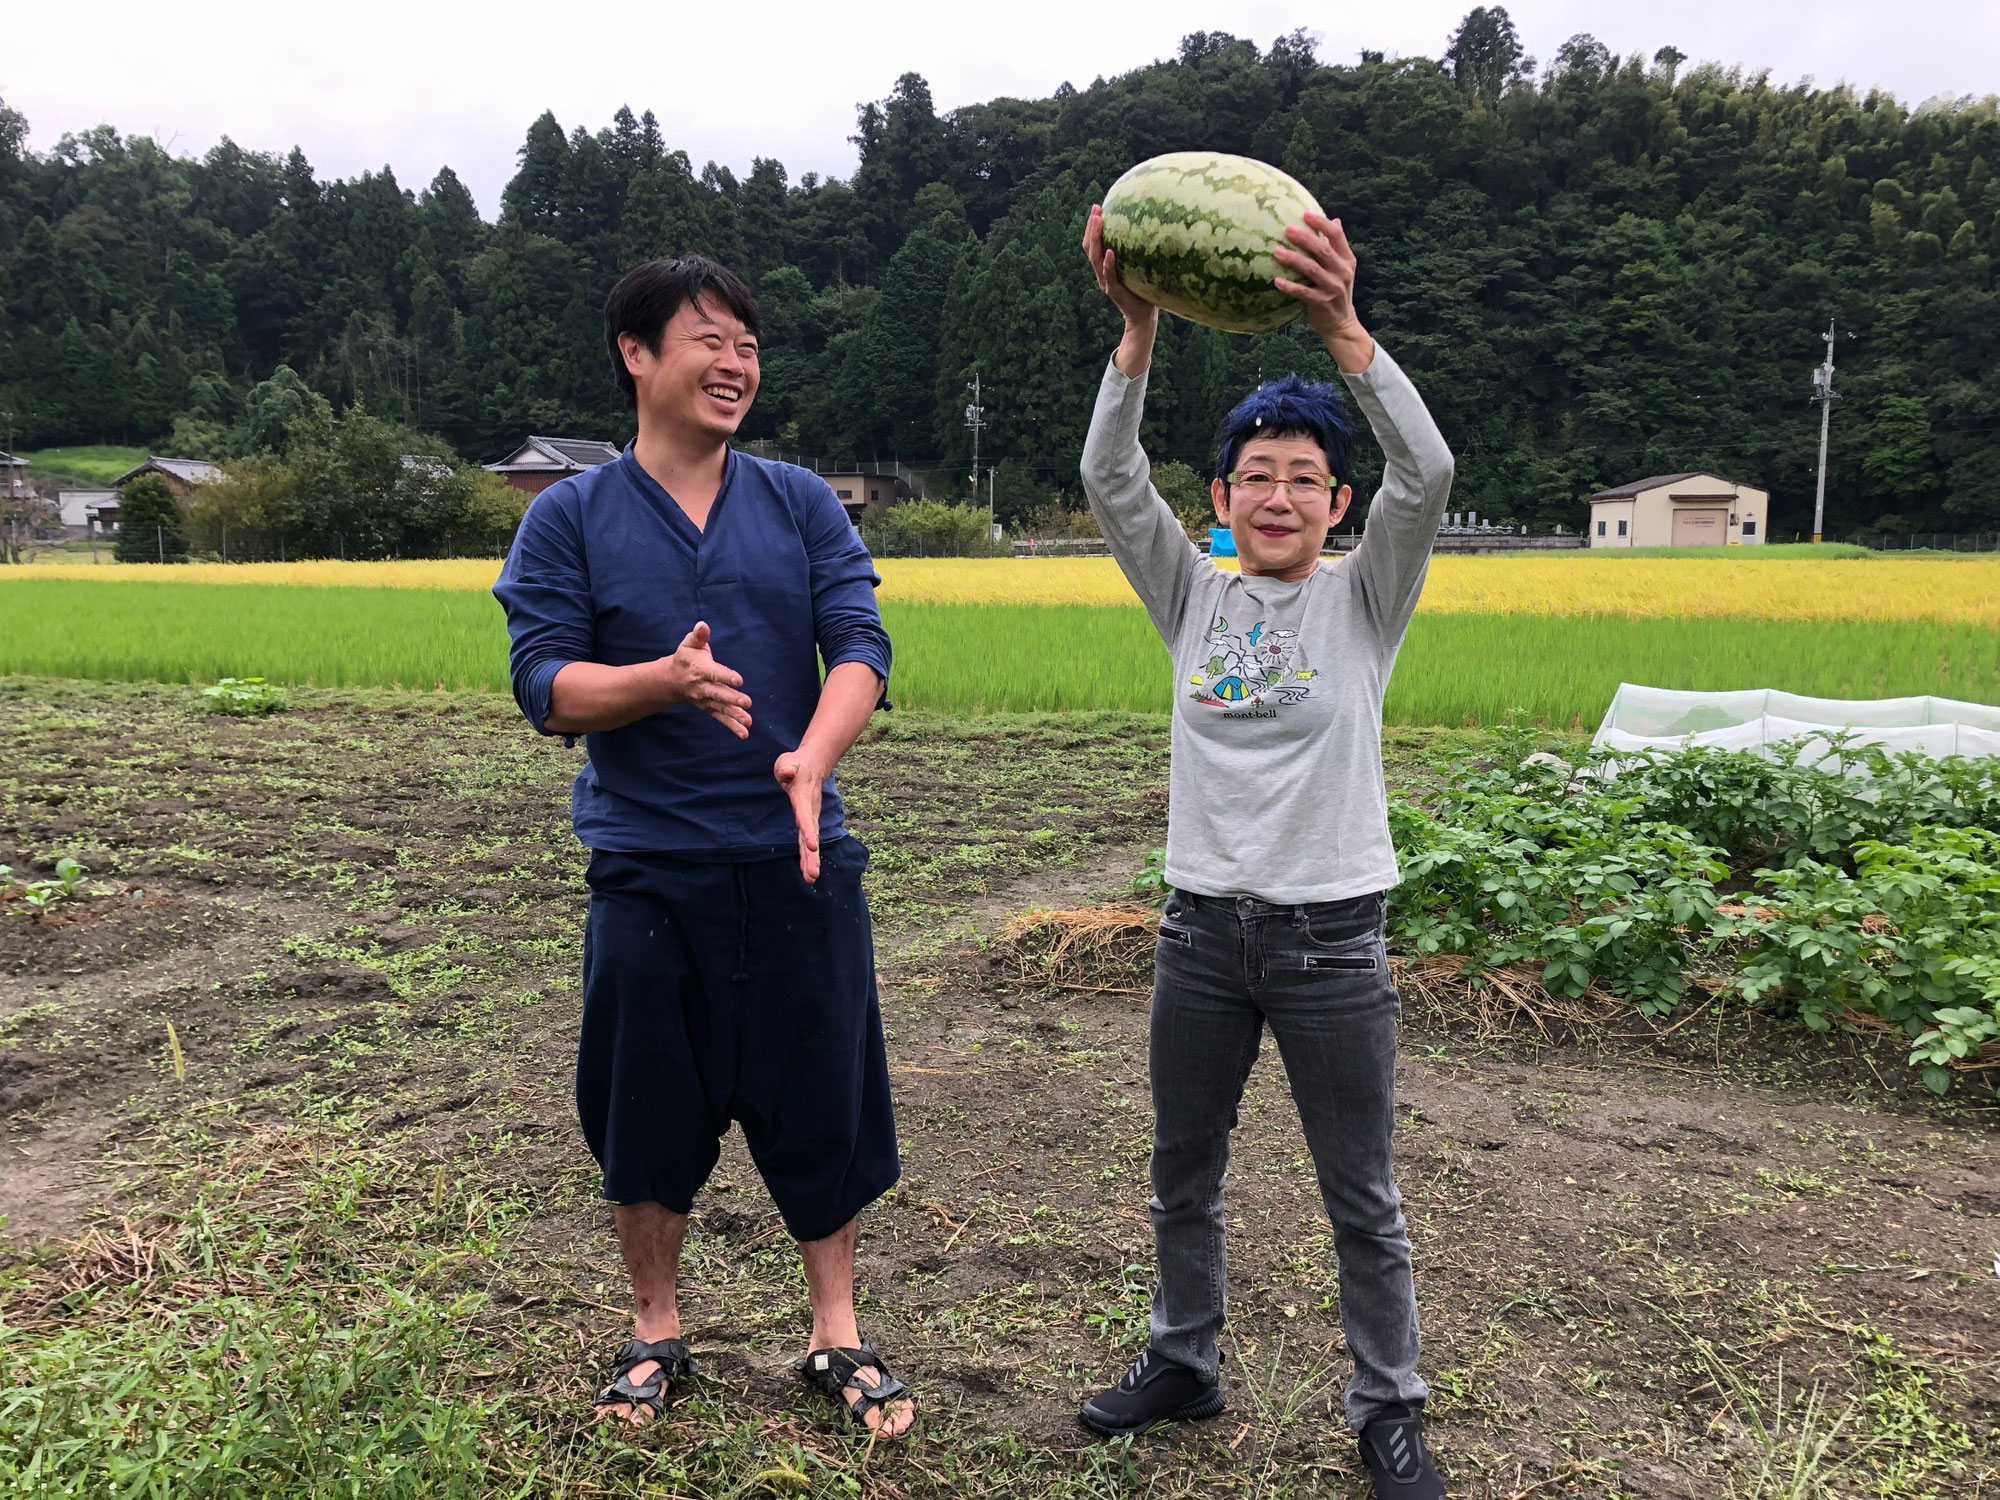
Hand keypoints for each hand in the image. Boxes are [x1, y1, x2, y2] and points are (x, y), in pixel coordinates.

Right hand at [661, 621, 751, 737]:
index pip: (714, 673)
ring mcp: (705, 700)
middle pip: (718, 693)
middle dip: (732, 698)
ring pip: (721, 708)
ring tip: (748, 722)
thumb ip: (698, 635)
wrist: (672, 679)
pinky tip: (744, 734)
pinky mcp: (709, 708)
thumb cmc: (687, 657)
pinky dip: (732, 727)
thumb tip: (703, 625)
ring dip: (735, 716)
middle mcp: (702, 687)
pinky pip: (721, 718)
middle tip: (747, 702)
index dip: (726, 676)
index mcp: (700, 669)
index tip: (739, 680)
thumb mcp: (689, 643)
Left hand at [773, 750, 826, 881]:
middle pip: (811, 835)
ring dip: (811, 861)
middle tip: (813, 873)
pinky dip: (808, 858)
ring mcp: (810, 818)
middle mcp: (810, 812)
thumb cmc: (796, 765)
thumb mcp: (788, 762)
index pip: (805, 816)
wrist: (813, 766)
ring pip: (811, 842)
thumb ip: (787, 768)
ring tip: (811, 878)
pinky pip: (807, 843)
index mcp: (804, 798)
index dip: (808, 830)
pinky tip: (808, 873)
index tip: (812, 846)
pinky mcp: (807, 823)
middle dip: (812, 855)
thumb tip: (786, 772)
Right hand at [1083, 205, 1159, 328]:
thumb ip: (1137, 251)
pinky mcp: (1114, 291)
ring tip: (1099, 221)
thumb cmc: (1144, 289)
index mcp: (1104, 267)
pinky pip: (1109, 275)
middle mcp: (1101, 274)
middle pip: (1089, 248)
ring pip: (1095, 259)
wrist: (1143, 317)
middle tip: (1096, 210)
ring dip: (1096, 238)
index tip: (1097, 208)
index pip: (1092, 244)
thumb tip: (1151, 227)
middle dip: (1091, 228)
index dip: (1091, 227)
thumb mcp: (1138, 267)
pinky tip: (1111, 252)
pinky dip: (1108, 263)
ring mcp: (1106, 282)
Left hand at [1273, 212, 1374, 371]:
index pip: (1337, 235)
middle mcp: (1342, 272)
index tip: (1305, 214)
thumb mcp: (1341, 268)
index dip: (1321, 223)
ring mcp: (1333, 288)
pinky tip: (1276, 281)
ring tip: (1276, 251)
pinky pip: (1303, 293)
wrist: (1341, 323)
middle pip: (1323, 250)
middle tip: (1287, 229)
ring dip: (1293, 259)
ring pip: (1312, 269)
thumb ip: (1336, 247)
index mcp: (1347, 260)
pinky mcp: (1322, 303)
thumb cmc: (1335, 291)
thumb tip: (1334, 219)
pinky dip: (1290, 286)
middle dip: (1304, 238)